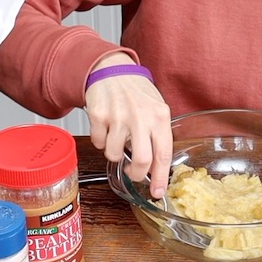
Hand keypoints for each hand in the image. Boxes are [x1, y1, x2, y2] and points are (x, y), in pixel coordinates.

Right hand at [84, 56, 172, 197]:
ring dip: (115, 153)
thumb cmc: (136, 92)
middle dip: (136, 174)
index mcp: (159, 116)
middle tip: (133, 173)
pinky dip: (102, 141)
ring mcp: (118, 116)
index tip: (158, 192)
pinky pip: (98, 143)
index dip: (161, 178)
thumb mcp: (156, 109)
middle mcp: (140, 116)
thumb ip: (158, 136)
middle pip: (141, 161)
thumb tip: (156, 169)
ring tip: (119, 138)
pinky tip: (107, 127)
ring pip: (115, 155)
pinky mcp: (98, 116)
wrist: (112, 69)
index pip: (163, 154)